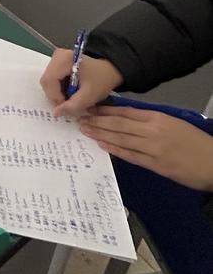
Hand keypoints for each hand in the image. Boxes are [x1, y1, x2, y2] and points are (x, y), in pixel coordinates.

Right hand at [40, 48, 122, 116]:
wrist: (108, 70)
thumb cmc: (101, 80)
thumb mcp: (89, 96)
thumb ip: (73, 106)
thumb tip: (56, 113)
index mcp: (65, 59)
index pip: (50, 80)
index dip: (55, 96)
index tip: (66, 106)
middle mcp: (57, 56)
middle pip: (47, 81)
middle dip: (56, 95)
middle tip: (68, 103)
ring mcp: (56, 58)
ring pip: (47, 81)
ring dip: (57, 93)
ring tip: (71, 97)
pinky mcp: (56, 62)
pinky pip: (51, 79)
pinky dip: (58, 89)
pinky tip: (69, 91)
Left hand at [80, 106, 212, 191]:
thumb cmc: (193, 141)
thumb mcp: (173, 123)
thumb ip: (150, 120)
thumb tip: (124, 117)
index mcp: (158, 118)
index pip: (126, 112)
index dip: (106, 110)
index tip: (90, 108)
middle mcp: (153, 131)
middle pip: (119, 124)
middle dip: (97, 121)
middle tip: (80, 118)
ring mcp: (153, 148)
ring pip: (121, 139)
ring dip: (100, 134)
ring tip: (85, 130)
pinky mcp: (155, 165)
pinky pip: (130, 155)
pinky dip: (114, 149)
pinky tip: (101, 145)